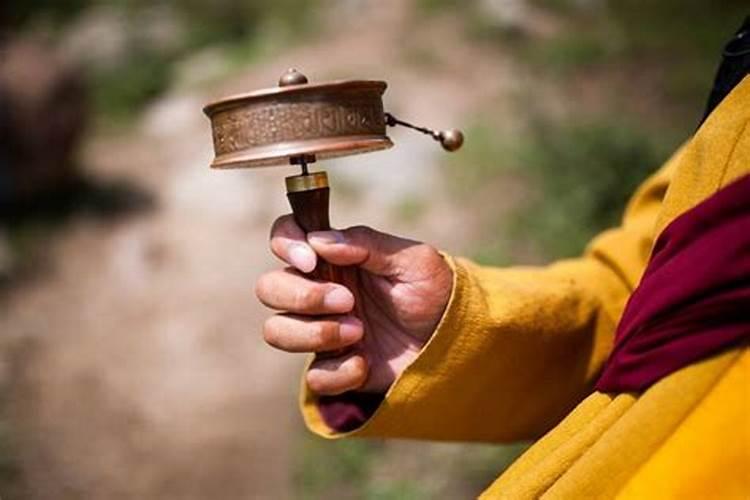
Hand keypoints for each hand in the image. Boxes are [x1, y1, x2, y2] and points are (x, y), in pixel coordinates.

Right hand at [255, 215, 452, 395]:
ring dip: (314, 333)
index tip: (311, 260)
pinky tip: (366, 362)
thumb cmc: (434, 291)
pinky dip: (338, 371)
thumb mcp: (412, 259)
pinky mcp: (334, 368)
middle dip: (303, 296)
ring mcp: (322, 330)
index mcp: (334, 258)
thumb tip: (319, 239)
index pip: (285, 238)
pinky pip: (313, 375)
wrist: (456, 339)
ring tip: (359, 331)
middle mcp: (319, 291)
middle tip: (348, 302)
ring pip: (276, 330)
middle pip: (269, 287)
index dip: (285, 245)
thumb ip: (366, 243)